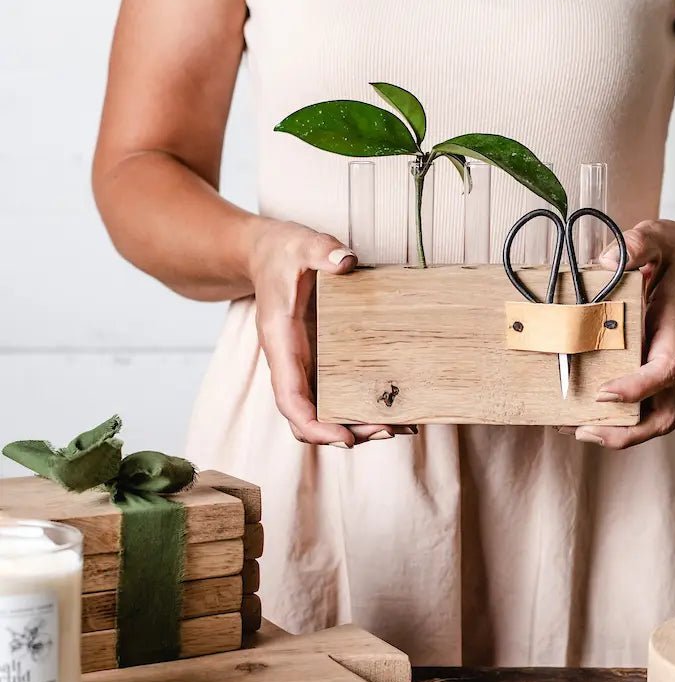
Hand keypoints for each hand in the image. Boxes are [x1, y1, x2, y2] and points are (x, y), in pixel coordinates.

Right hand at [248, 219, 413, 446]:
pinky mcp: (321, 363)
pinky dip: (362, 408)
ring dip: (359, 425)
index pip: (290, 400)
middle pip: (312, 417)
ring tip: (401, 426)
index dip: (315, 426)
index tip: (345, 438)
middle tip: (389, 430)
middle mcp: (292, 364)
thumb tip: (346, 262)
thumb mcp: (300, 243)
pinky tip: (395, 409)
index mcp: (281, 344)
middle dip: (347, 432)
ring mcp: (306, 367)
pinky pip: (338, 396)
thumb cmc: (281, 251)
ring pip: (326, 412)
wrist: (267, 253)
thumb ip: (321, 250)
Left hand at [561, 219, 674, 449]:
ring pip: (647, 419)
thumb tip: (607, 262)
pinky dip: (605, 418)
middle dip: (628, 433)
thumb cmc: (673, 252)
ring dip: (613, 434)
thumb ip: (638, 244)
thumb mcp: (658, 236)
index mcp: (673, 327)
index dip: (638, 388)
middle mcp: (668, 356)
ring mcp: (657, 368)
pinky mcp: (643, 371)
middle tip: (584, 430)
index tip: (604, 393)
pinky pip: (632, 407)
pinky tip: (571, 413)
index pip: (665, 370)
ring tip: (569, 428)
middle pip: (664, 415)